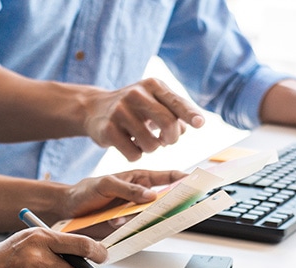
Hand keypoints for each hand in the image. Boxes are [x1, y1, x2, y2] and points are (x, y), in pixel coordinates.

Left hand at [60, 169, 187, 217]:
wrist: (67, 210)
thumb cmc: (86, 191)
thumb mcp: (105, 184)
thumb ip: (128, 189)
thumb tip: (151, 196)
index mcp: (139, 179)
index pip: (167, 177)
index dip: (183, 179)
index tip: (196, 182)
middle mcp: (140, 196)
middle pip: (165, 201)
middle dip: (171, 204)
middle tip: (174, 207)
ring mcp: (134, 212)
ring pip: (150, 218)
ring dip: (140, 218)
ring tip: (120, 216)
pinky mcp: (126, 227)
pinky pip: (136, 230)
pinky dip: (128, 228)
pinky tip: (113, 222)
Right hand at [84, 78, 205, 160]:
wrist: (95, 108)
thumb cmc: (135, 107)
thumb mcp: (154, 100)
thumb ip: (175, 111)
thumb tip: (192, 124)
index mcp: (152, 85)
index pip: (176, 101)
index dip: (190, 114)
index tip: (200, 124)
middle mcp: (135, 95)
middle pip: (168, 123)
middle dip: (173, 138)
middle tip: (167, 141)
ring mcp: (119, 112)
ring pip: (152, 144)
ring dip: (153, 148)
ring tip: (144, 140)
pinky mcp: (107, 130)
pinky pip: (134, 154)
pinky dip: (137, 155)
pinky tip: (130, 145)